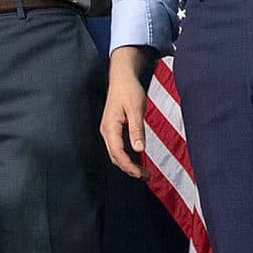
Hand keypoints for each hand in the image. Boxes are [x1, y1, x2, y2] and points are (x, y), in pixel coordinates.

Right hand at [100, 48, 153, 178]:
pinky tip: (137, 159)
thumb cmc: (129, 90)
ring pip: (115, 153)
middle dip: (129, 169)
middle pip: (115, 157)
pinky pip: (118, 147)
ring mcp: (109, 130)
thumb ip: (136, 129)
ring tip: (143, 172)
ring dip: (128, 164)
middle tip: (146, 176)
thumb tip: (139, 149)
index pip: (117, 153)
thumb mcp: (136, 109)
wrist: (122, 77)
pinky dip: (127, 156)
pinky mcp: (113, 129)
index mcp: (110, 127)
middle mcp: (106, 131)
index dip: (129, 166)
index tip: (141, 174)